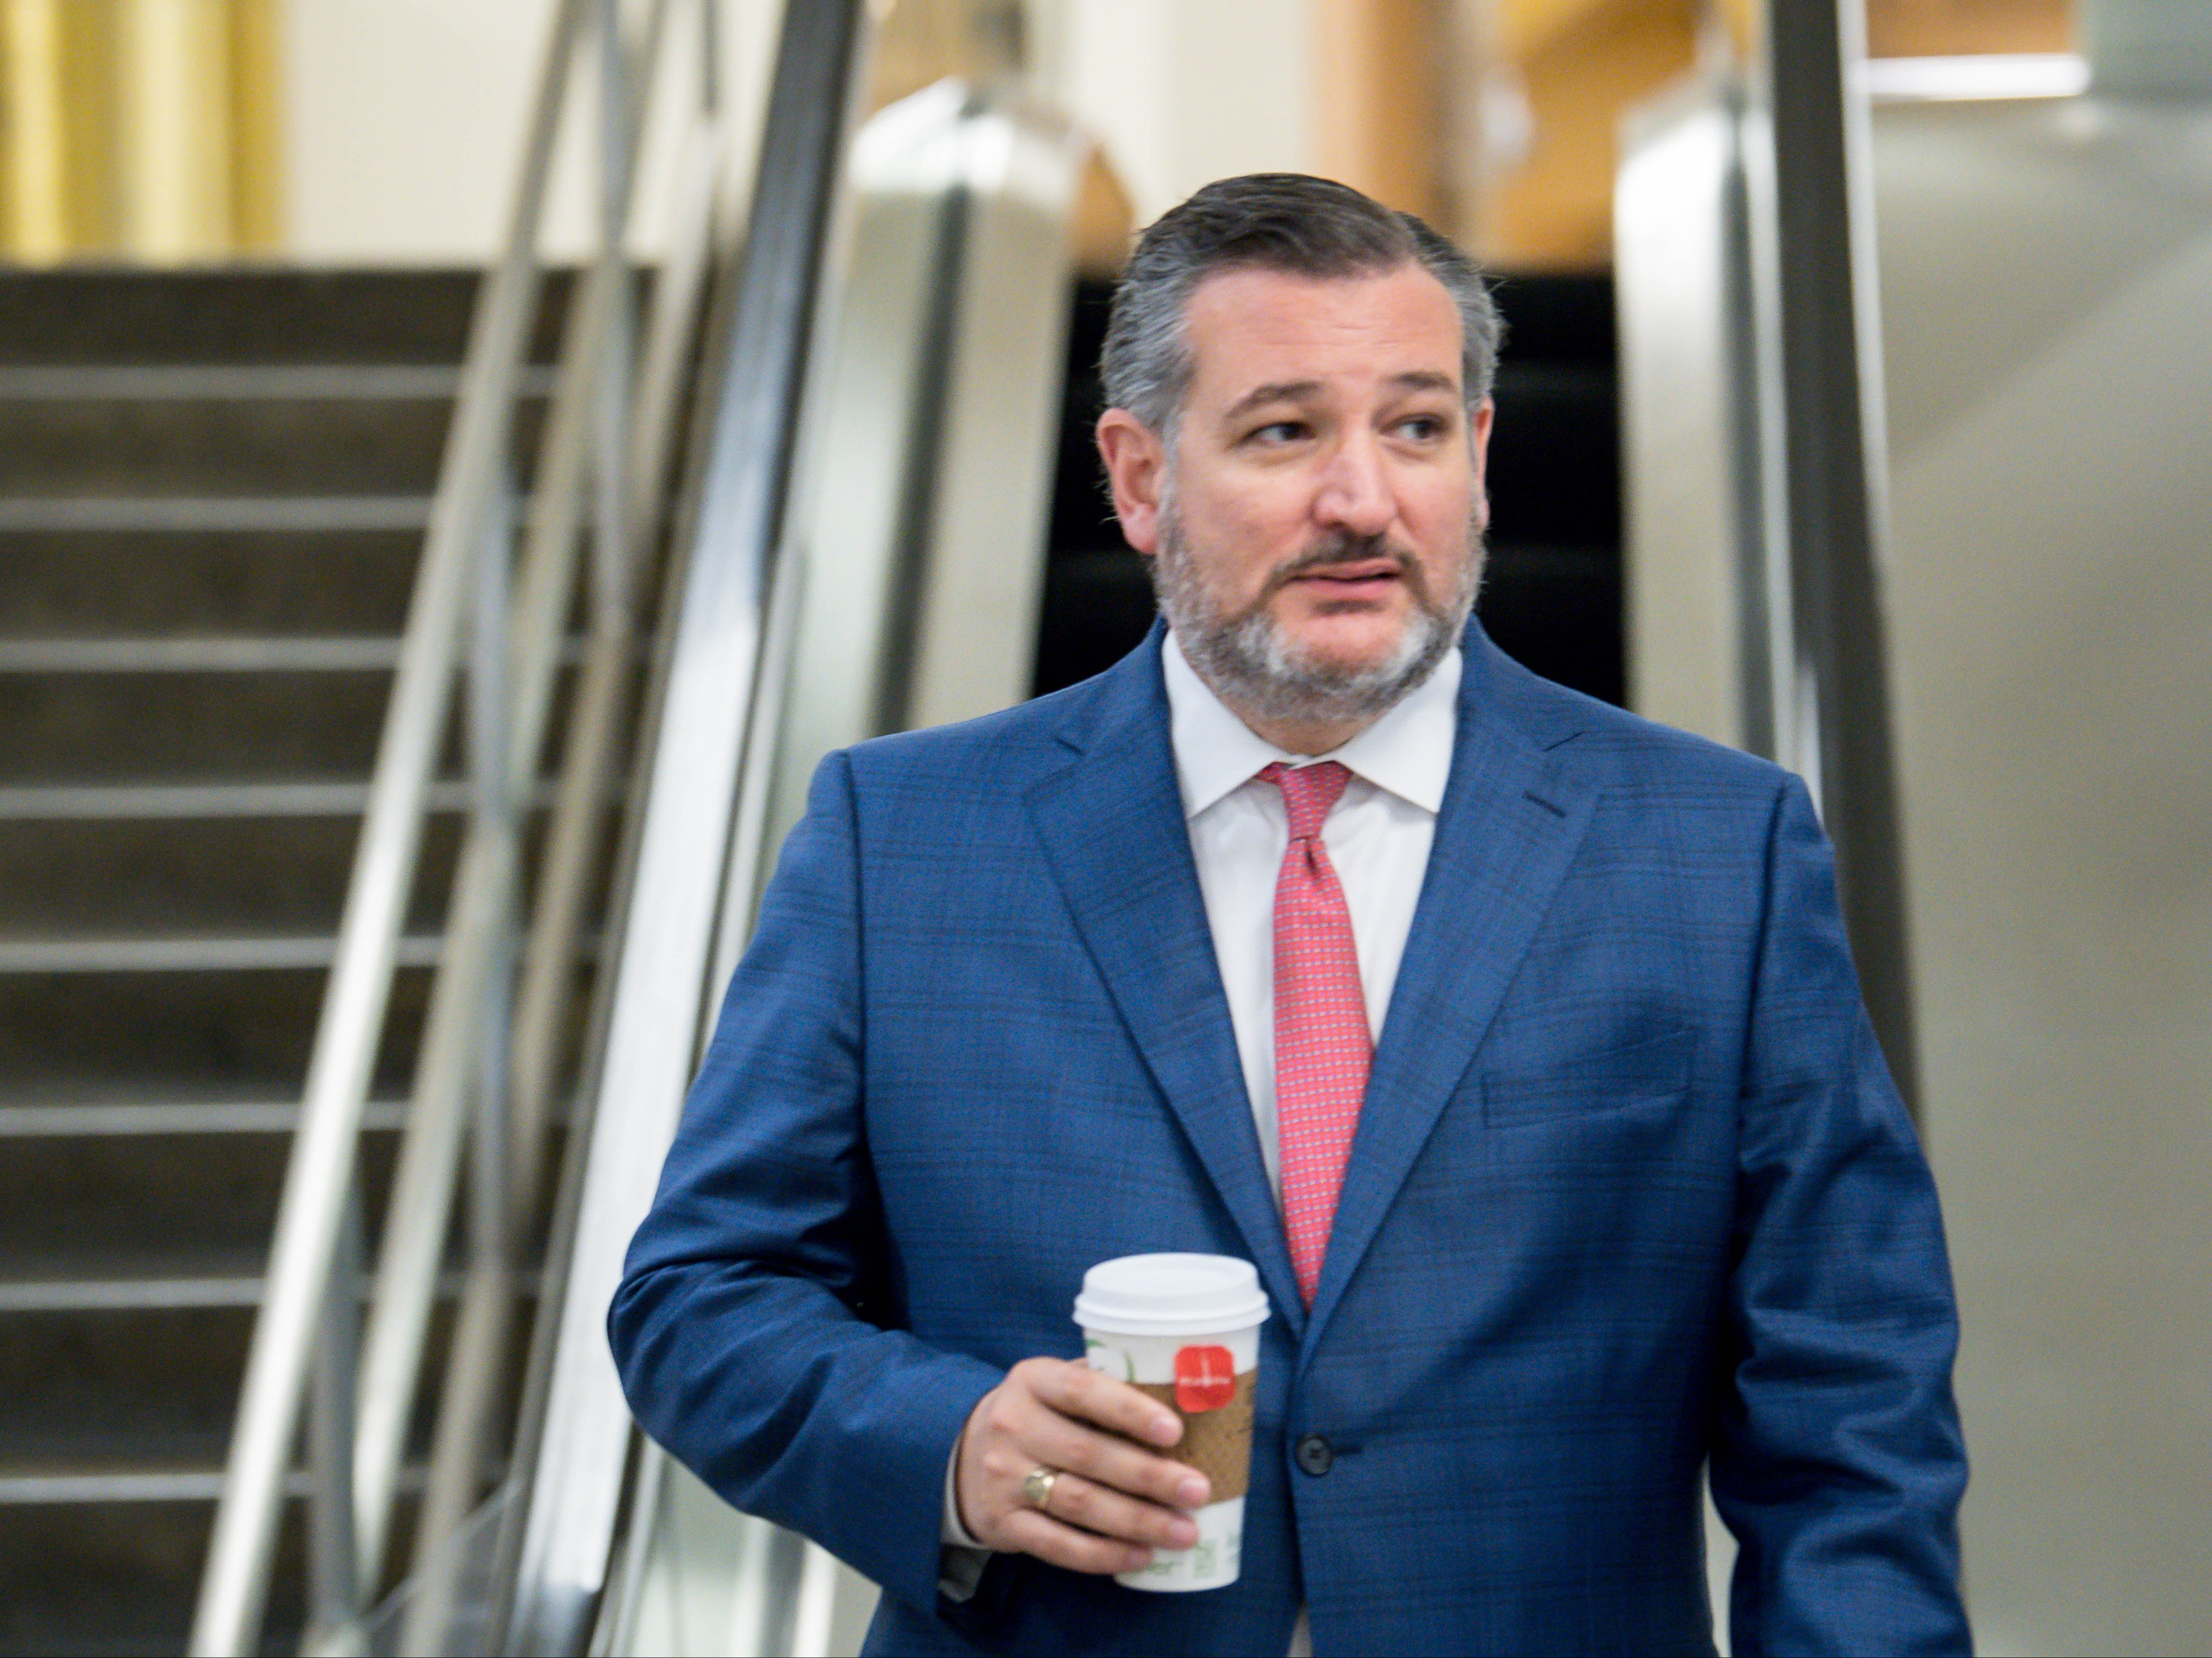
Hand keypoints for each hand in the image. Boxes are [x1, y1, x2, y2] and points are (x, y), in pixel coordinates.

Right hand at [954, 1357, 1211, 1573]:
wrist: (965, 1454)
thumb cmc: (1040, 1415)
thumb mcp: (1057, 1386)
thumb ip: (1106, 1386)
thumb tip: (1184, 1397)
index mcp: (1033, 1380)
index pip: (1083, 1389)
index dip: (1129, 1410)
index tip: (1175, 1431)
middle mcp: (1013, 1425)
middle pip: (1087, 1453)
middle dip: (1149, 1476)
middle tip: (1198, 1491)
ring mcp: (1004, 1477)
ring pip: (1078, 1503)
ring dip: (1137, 1521)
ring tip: (1184, 1532)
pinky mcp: (1002, 1523)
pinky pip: (1058, 1544)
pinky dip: (1104, 1554)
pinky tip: (1142, 1555)